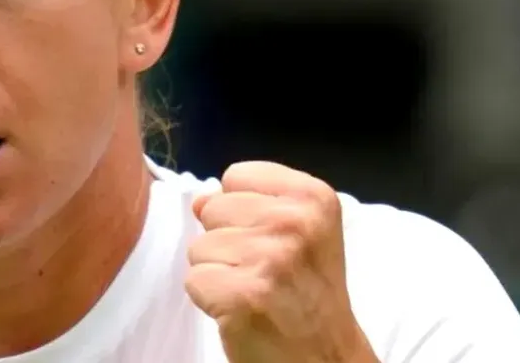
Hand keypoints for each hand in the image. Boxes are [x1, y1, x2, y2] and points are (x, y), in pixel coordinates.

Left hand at [186, 161, 378, 362]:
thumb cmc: (307, 292)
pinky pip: (194, 281)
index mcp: (313, 198)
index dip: (242, 210)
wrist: (325, 356)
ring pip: (199, 247)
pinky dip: (210, 300)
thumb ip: (250, 204)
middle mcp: (295, 223)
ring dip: (218, 272)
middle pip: (212, 209)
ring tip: (255, 291)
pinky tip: (242, 309)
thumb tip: (199, 200)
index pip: (236, 176)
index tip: (272, 240)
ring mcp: (270, 259)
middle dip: (227, 241)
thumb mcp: (298, 233)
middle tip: (264, 272)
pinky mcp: (244, 295)